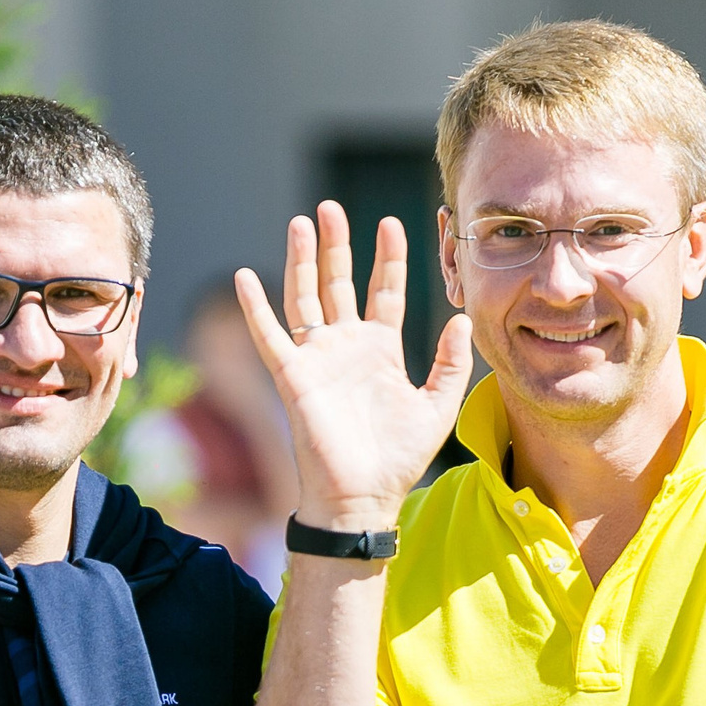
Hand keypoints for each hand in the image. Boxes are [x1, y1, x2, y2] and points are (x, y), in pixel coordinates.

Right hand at [236, 203, 474, 533]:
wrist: (362, 498)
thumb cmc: (399, 459)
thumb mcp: (438, 407)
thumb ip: (452, 363)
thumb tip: (461, 317)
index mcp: (381, 351)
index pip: (384, 292)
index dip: (388, 258)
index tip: (392, 222)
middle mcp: (346, 347)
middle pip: (338, 283)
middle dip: (336, 245)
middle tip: (330, 207)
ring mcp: (317, 359)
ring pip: (305, 297)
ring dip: (302, 260)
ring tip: (300, 223)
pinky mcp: (293, 377)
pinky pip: (270, 335)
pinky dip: (255, 307)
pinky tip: (244, 276)